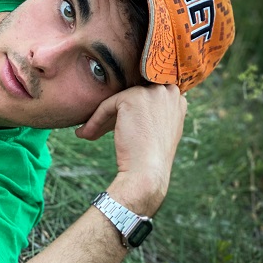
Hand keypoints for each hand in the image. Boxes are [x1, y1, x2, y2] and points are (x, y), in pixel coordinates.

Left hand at [75, 84, 186, 213]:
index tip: (113, 128)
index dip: (128, 114)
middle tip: (97, 131)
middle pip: (131, 99)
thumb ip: (151, 114)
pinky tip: (86, 133)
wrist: (147, 171)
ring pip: (117, 102)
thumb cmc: (151, 158)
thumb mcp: (159, 130)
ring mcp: (152, 93)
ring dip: (101, 120)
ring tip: (89, 134)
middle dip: (112, 116)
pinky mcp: (133, 97)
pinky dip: (95, 120)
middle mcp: (168, 91)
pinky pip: (107, 105)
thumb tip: (133, 110)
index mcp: (176, 99)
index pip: (145, 99)